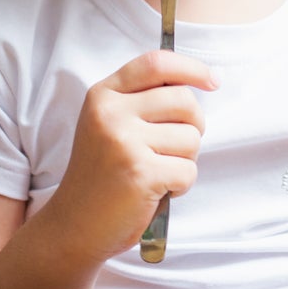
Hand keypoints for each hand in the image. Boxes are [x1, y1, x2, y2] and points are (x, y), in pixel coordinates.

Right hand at [46, 50, 216, 260]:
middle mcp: (110, 113)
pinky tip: (156, 191)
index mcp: (103, 95)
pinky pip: (188, 171)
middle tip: (174, 148)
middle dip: (193, 126)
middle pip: (184, 101)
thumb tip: (199, 81)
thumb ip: (143, 100)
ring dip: (184, 160)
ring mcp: (124, 143)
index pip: (156, 64)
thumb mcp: (109, 125)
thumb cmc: (102, 175)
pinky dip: (180, 185)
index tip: (213, 80)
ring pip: (191, 138)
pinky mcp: (141, 173)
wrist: (74, 225)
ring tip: (156, 172)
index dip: (191, 68)